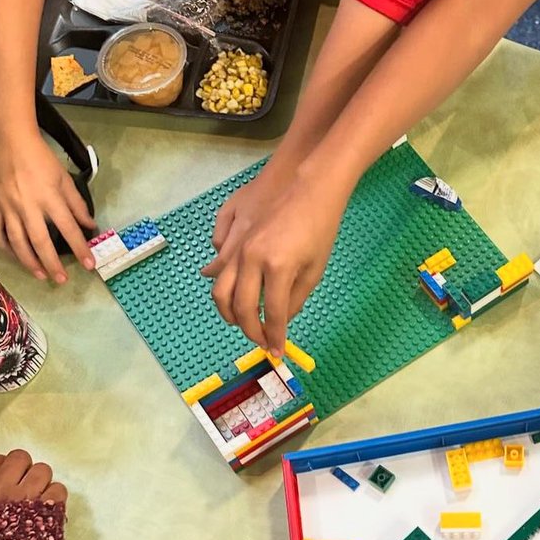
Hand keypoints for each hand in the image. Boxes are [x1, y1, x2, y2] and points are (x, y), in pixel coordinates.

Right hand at [0, 127, 96, 282]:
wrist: (8, 139)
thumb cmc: (40, 157)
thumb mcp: (63, 178)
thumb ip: (77, 204)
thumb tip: (90, 225)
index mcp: (49, 198)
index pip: (69, 229)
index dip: (80, 249)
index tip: (89, 264)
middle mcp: (28, 206)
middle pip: (41, 242)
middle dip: (53, 264)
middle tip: (61, 280)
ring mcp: (7, 207)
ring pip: (17, 242)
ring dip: (29, 262)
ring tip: (40, 274)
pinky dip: (5, 248)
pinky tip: (15, 257)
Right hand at [0, 449, 66, 511]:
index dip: (3, 465)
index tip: (7, 475)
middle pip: (20, 458)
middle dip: (24, 469)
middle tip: (24, 484)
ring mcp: (24, 499)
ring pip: (42, 470)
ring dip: (42, 481)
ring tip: (37, 495)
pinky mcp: (47, 509)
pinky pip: (58, 489)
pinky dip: (55, 497)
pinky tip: (48, 507)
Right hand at [202, 160, 347, 356]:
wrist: (310, 188)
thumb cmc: (320, 229)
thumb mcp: (314, 270)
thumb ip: (295, 299)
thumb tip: (280, 319)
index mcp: (278, 268)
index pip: (273, 314)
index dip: (274, 336)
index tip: (276, 351)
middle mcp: (252, 259)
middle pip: (240, 307)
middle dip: (249, 329)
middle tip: (260, 340)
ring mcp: (239, 247)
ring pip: (221, 290)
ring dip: (229, 312)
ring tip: (242, 322)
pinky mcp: (233, 237)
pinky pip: (219, 268)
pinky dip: (222, 286)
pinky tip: (228, 295)